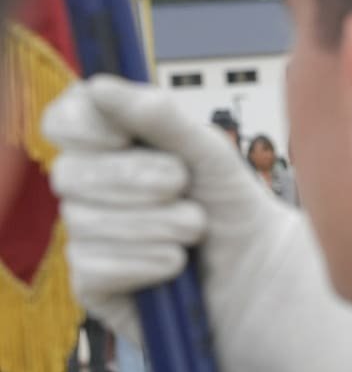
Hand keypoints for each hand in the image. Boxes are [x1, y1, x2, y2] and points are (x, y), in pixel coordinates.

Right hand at [42, 75, 351, 371]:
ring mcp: (90, 239)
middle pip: (70, 172)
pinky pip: (93, 265)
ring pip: (84, 221)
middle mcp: (94, 193)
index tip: (123, 135)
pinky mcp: (95, 286)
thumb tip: (101, 85)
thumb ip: (161, 117)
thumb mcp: (211, 158)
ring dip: (152, 225)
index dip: (85, 125)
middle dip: (134, 178)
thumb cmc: (238, 216)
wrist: (267, 285)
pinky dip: (143, 263)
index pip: (64, 122)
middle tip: (183, 188)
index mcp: (115, 151)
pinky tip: (176, 268)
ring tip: (196, 231)